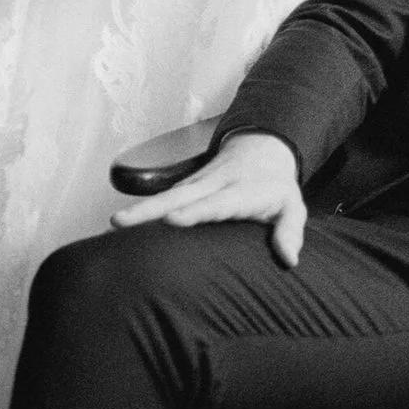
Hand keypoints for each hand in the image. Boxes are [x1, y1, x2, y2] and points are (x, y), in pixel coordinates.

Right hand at [111, 131, 308, 266]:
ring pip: (166, 195)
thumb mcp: (293, 206)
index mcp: (240, 191)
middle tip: (120, 221)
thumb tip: (289, 259)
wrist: (262, 149)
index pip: (216, 202)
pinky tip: (124, 224)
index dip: (195, 211)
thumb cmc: (275, 187)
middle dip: (149, 208)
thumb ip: (290, 230)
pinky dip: (144, 208)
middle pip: (178, 196)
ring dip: (141, 208)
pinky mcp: (186, 187)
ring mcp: (196, 184)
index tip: (172, 219)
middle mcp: (212, 185)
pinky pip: (164, 197)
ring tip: (115, 224)